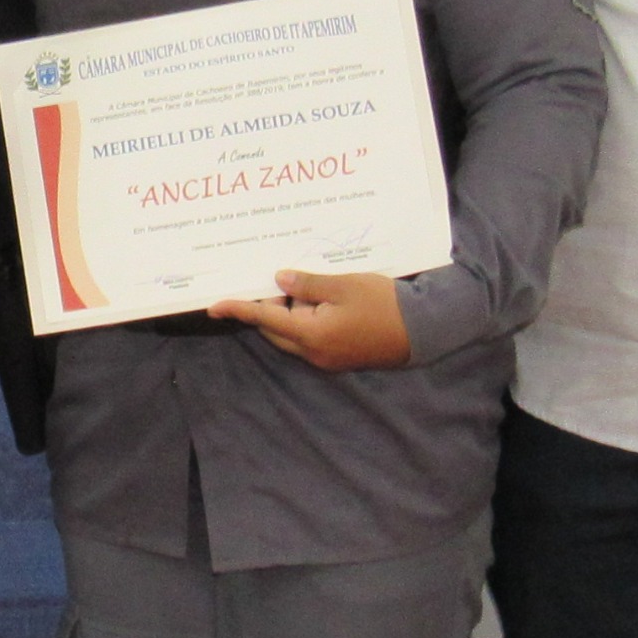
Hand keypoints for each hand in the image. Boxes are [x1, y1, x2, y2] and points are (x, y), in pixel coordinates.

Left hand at [210, 269, 413, 371]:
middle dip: (269, 307)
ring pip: (294, 334)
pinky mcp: (340, 356)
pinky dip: (307, 318)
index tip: (213, 306)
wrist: (423, 330)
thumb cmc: (384, 304)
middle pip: (276, 330)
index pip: (265, 320)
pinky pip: (312, 337)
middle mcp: (314, 353)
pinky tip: (319, 297)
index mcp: (311, 335)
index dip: (239, 310)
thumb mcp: (344, 285)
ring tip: (302, 282)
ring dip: (291, 312)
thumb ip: (308, 284)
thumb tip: (279, 281)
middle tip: (272, 279)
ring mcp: (328, 358)